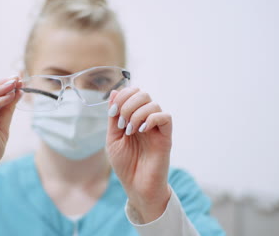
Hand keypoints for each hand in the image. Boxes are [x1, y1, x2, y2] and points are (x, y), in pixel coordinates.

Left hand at [106, 87, 172, 222]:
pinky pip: (165, 117)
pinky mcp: (165, 137)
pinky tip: (141, 131)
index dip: (122, 96)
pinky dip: (151, 119)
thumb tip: (114, 92)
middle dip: (128, 104)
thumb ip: (113, 116)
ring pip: (153, 104)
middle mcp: (146, 120)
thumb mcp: (112, 138)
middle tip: (122, 123)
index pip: (133, 93)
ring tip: (130, 131)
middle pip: (143, 94)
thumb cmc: (125, 164)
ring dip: (136, 114)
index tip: (113, 112)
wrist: (136, 186)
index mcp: (133, 117)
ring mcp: (156, 128)